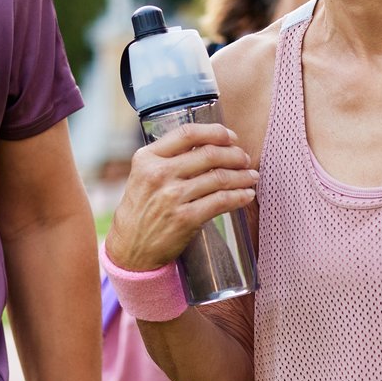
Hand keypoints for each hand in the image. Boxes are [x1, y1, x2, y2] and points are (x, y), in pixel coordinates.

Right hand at [104, 123, 256, 271]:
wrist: (130, 248)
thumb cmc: (141, 209)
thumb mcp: (143, 176)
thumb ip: (168, 158)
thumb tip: (208, 144)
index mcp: (147, 158)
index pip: (187, 134)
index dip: (215, 132)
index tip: (230, 136)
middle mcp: (159, 174)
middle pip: (208, 154)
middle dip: (234, 155)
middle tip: (245, 159)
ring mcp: (172, 197)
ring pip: (219, 177)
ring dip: (242, 176)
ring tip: (251, 176)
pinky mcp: (185, 218)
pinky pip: (221, 202)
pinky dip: (239, 197)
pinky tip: (247, 194)